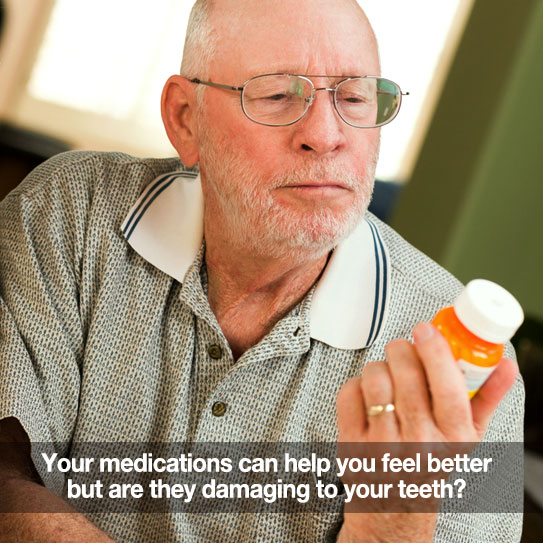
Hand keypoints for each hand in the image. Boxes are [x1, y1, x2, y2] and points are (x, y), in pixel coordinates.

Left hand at [335, 322, 517, 542]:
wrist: (395, 503)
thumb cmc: (432, 462)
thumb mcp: (467, 436)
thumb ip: (487, 397)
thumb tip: (507, 364)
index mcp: (453, 438)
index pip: (448, 387)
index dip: (436, 352)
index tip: (426, 330)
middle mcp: (418, 443)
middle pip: (406, 374)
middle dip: (402, 349)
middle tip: (403, 347)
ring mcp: (381, 444)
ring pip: (375, 378)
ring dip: (380, 365)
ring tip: (387, 372)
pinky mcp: (351, 442)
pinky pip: (350, 391)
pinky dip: (357, 383)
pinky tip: (369, 394)